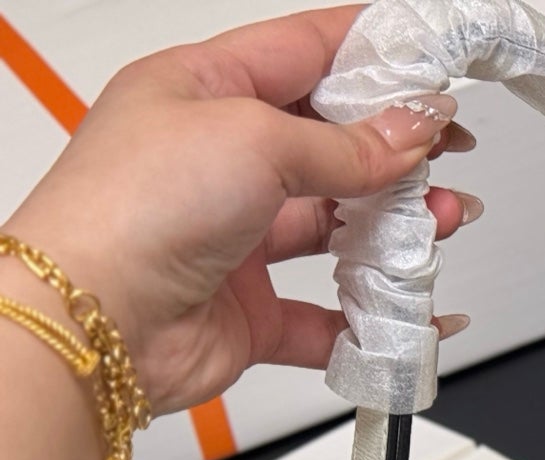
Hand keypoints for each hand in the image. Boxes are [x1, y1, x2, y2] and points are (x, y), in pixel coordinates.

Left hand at [3, 5, 477, 415]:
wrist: (95, 322)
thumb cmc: (133, 208)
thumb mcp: (254, 139)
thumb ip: (347, 143)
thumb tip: (413, 130)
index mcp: (200, 89)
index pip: (303, 52)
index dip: (372, 54)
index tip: (434, 62)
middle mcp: (215, 159)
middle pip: (329, 143)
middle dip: (396, 148)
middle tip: (449, 150)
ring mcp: (233, 236)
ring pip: (337, 226)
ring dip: (397, 225)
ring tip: (445, 219)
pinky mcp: (249, 308)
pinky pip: (329, 313)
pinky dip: (375, 314)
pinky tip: (415, 307)